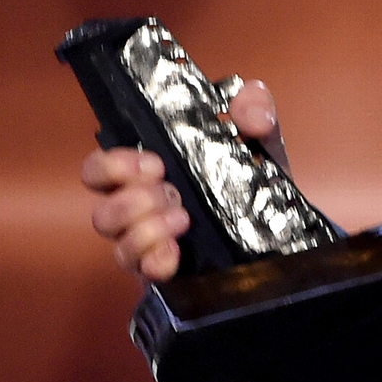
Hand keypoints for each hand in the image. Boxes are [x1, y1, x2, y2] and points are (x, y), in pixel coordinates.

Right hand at [80, 78, 286, 281]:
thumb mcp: (259, 140)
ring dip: (145, 229)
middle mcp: (143, 211)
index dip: (111, 166)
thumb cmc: (254, 184)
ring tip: (182, 218)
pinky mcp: (170, 272)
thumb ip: (255, 110)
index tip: (153, 164)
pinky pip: (143, 271)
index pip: (99, 170)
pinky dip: (155, 261)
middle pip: (101, 212)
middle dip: (129, 201)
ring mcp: (153, 245)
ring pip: (117, 244)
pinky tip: (175, 253)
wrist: (283, 236)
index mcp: (149, 177)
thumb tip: (250, 112)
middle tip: (170, 193)